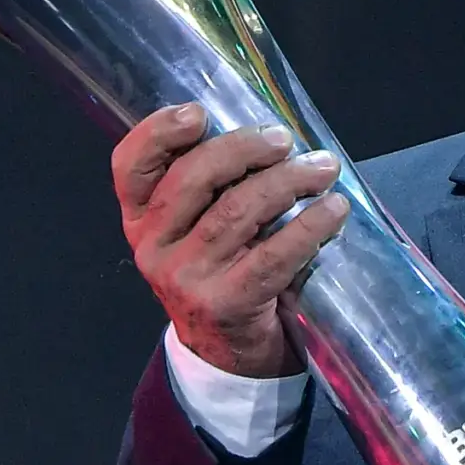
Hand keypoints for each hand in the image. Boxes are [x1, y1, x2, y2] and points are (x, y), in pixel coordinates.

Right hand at [112, 103, 349, 377]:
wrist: (227, 351)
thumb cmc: (220, 267)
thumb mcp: (196, 228)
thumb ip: (212, 184)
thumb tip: (268, 130)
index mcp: (139, 217)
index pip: (130, 166)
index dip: (158, 133)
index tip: (198, 113)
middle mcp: (153, 246)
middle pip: (192, 179)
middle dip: (244, 149)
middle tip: (284, 140)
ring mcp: (185, 278)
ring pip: (237, 212)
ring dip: (288, 181)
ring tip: (323, 168)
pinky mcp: (225, 303)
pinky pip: (272, 256)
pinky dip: (309, 226)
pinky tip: (334, 210)